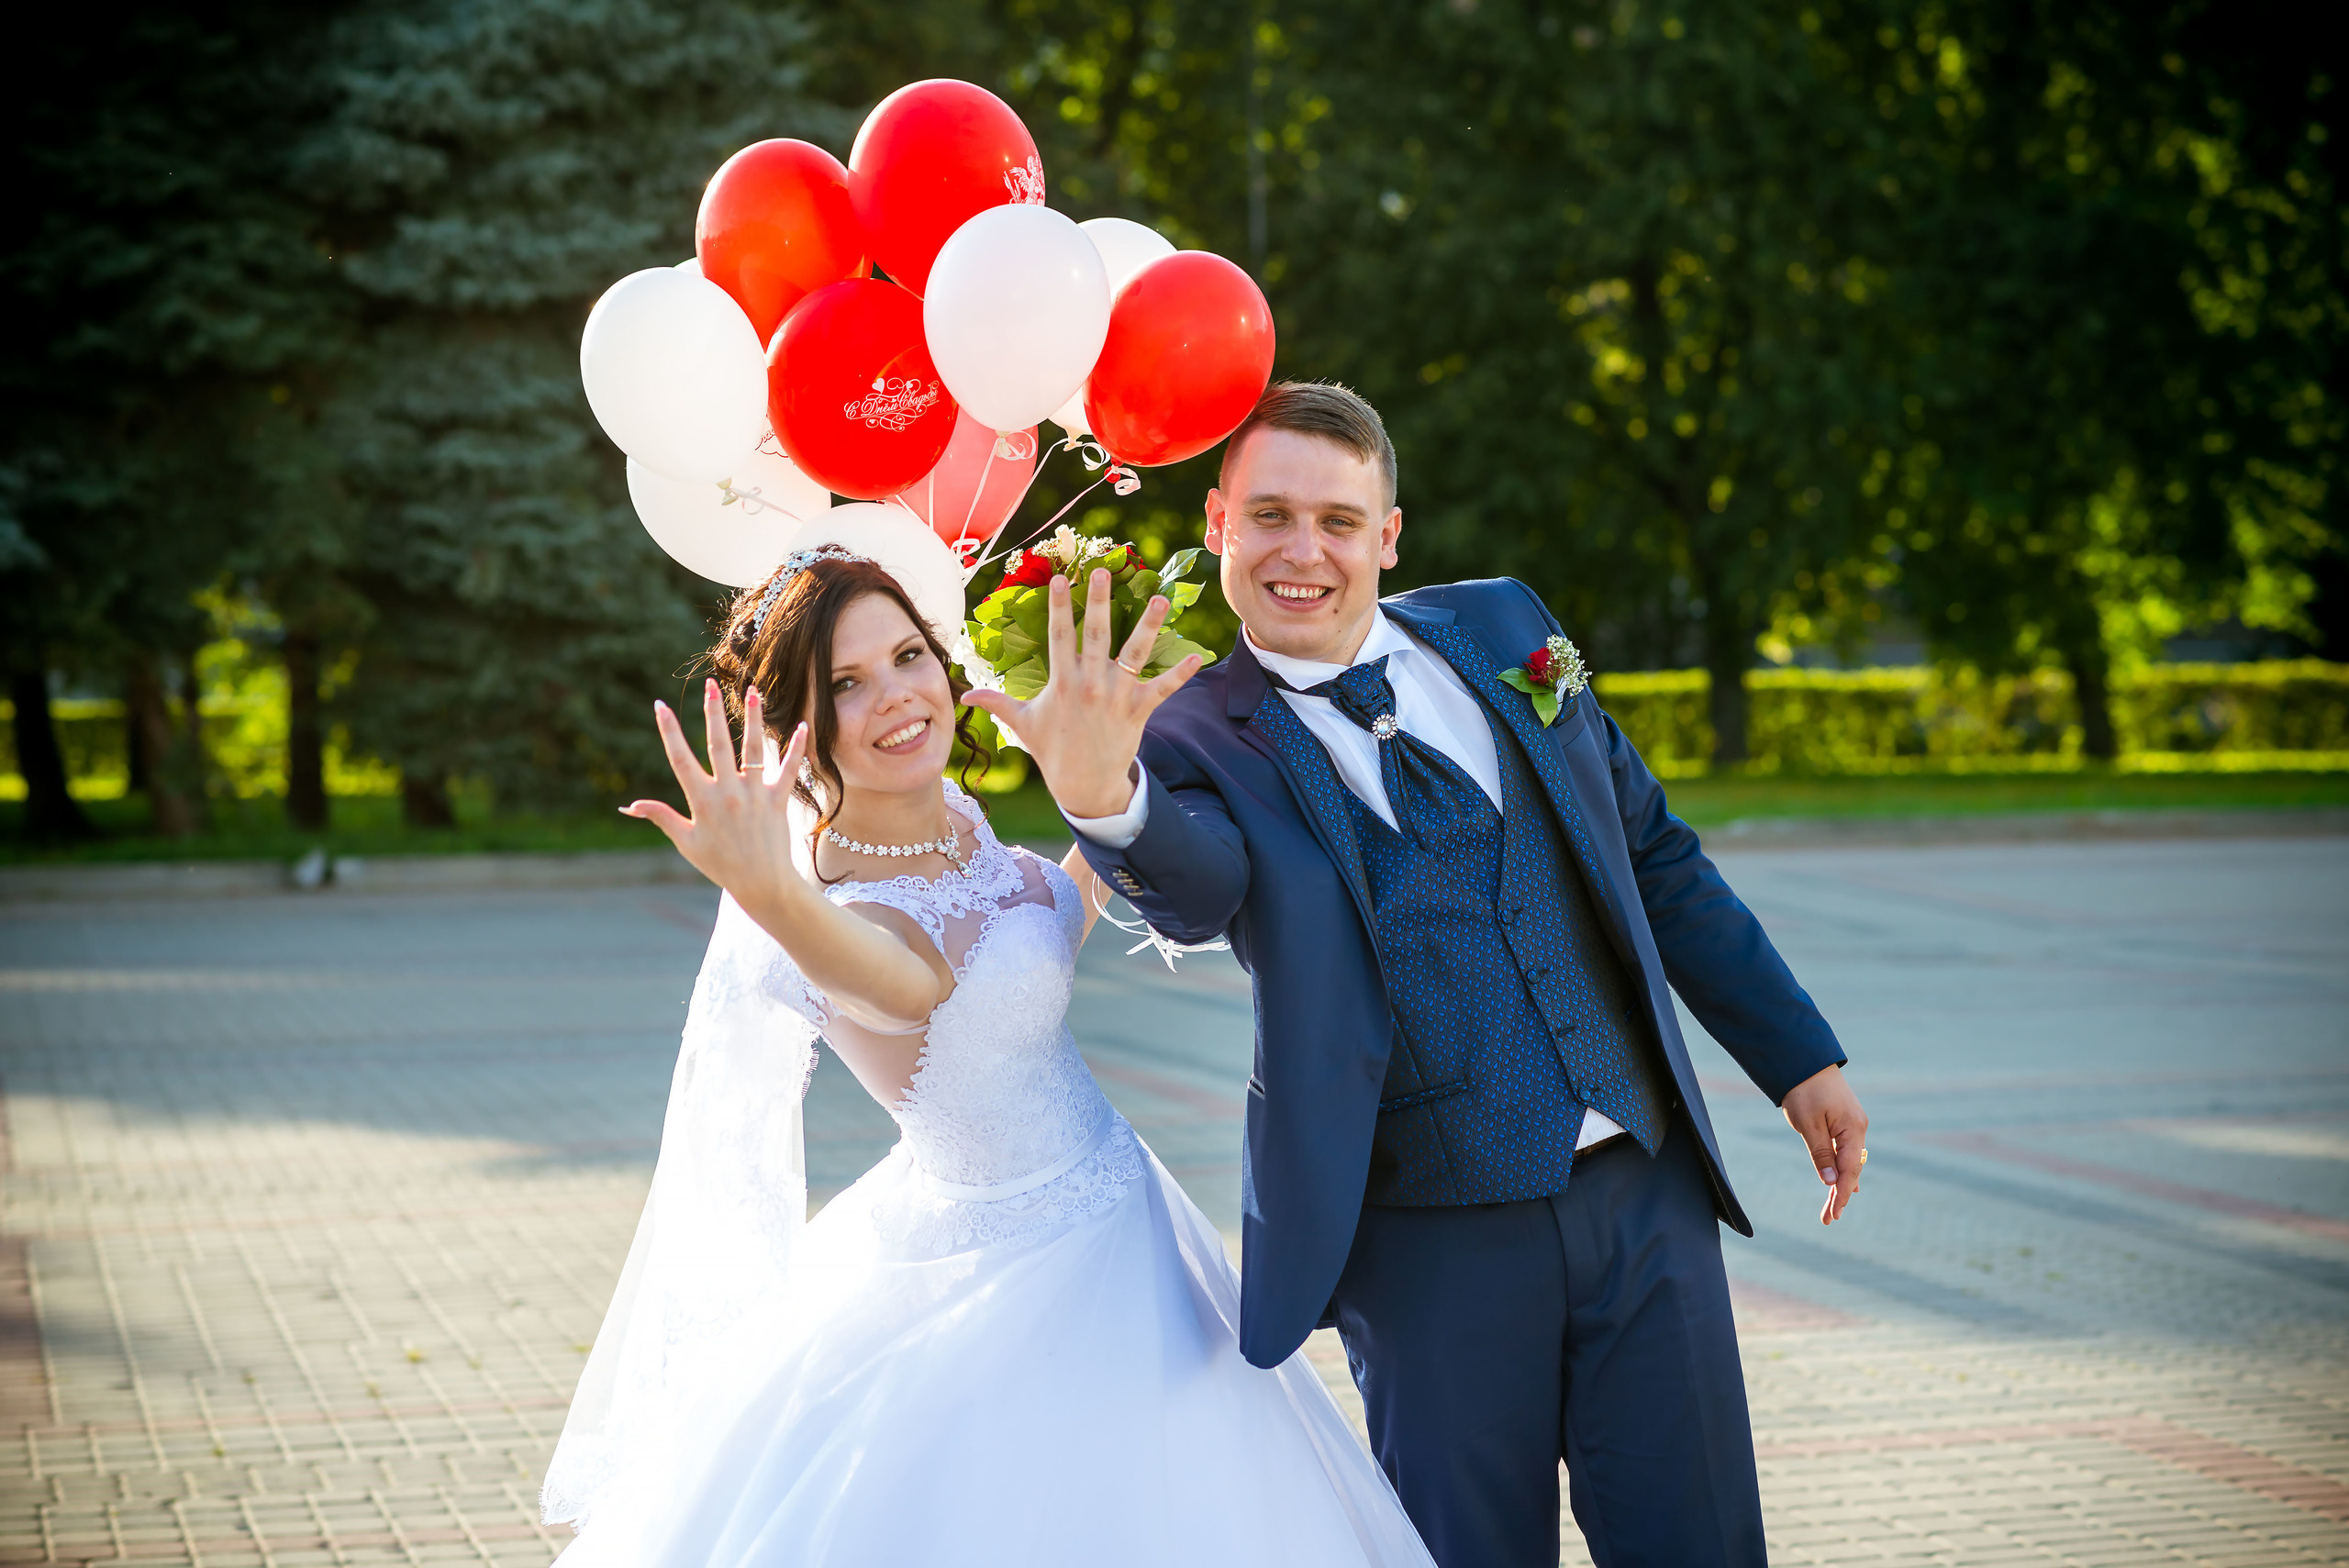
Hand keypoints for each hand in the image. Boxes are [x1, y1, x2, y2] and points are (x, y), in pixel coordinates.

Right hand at [623, 678, 811, 911]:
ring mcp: (754, 795)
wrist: (761, 884)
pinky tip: (802, 726)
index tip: (661, 705)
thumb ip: (661, 817)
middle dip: (712, 712)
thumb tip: (630, 806)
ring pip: (752, 749)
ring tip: (753, 691)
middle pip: (718, 745)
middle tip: (711, 685)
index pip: (680, 758)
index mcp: (701, 801)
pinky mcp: (778, 800)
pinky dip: (797, 748)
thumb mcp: (686, 842)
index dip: (668, 730)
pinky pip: (789, 769)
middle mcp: (727, 793)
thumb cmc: (720, 865)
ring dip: (753, 719)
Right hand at [964, 567, 1202, 817]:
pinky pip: (1162, 688)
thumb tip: (964, 697)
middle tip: (1102, 573)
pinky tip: (1198, 656)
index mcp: (1063, 681)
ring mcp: (1116, 697)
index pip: (1058, 636)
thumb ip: (997, 703)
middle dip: (1098, 602)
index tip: (1059, 578)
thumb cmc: (1052, 750)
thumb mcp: (1023, 724)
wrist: (1084, 786)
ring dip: (1148, 626)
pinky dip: (1181, 674)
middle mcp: (1090, 684)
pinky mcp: (1138, 710)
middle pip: (1096, 635)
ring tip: (1158, 598)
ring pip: (1135, 654)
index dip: (1058, 606)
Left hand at [1781, 1064, 1868, 1225]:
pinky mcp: (1845, 1120)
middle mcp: (1858, 1128)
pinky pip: (1846, 1150)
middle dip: (1840, 1195)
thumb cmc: (1804, 1089)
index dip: (1840, 1195)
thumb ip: (1821, 1154)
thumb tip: (1830, 1182)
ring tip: (1833, 1207)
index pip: (1849, 1171)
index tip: (1832, 1215)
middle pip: (1852, 1169)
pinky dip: (1842, 1167)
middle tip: (1828, 1219)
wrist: (1804, 1058)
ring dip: (1841, 1183)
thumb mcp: (1808, 1124)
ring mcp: (1853, 1124)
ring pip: (1849, 1161)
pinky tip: (1841, 1182)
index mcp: (1853, 1129)